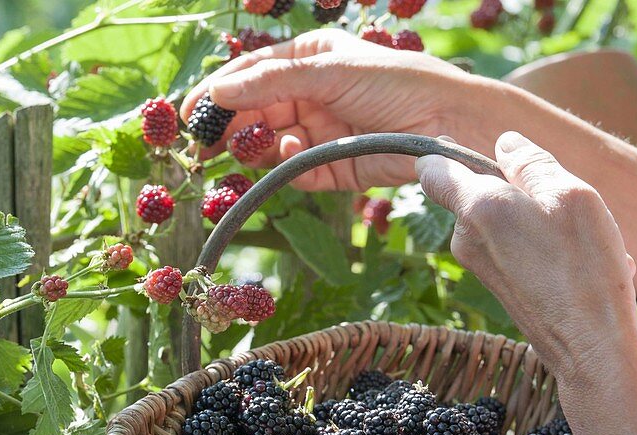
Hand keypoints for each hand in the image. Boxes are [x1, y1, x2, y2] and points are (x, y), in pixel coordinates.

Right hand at [181, 29, 474, 189]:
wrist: (449, 125)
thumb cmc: (396, 82)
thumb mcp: (329, 70)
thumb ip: (271, 81)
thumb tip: (219, 93)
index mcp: (310, 60)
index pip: (250, 74)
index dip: (217, 92)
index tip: (187, 114)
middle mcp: (310, 95)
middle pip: (254, 113)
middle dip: (232, 128)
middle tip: (205, 147)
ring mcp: (319, 133)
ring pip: (269, 146)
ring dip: (261, 147)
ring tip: (266, 145)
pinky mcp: (332, 169)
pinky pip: (296, 172)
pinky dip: (290, 168)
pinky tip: (296, 156)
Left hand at [417, 131, 636, 380]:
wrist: (587, 345)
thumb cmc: (583, 267)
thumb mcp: (569, 195)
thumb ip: (532, 164)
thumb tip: (505, 143)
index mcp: (477, 207)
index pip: (432, 169)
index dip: (445, 152)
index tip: (471, 150)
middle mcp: (465, 238)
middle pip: (478, 191)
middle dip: (518, 188)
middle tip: (562, 204)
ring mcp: (478, 264)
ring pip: (504, 220)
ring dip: (541, 221)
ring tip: (581, 243)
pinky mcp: (495, 284)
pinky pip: (517, 248)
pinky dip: (547, 250)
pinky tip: (580, 265)